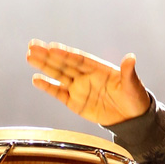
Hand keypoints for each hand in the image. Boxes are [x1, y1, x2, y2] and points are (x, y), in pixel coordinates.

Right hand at [26, 39, 150, 124]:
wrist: (131, 118)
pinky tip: (36, 79)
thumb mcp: (133, 85)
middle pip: (64, 64)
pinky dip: (48, 87)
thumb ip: (128, 72)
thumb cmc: (135, 98)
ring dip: (44, 66)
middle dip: (48, 55)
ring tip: (29, 56)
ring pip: (58, 75)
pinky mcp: (75, 102)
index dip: (65, 53)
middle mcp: (86, 76)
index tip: (51, 47)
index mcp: (99, 69)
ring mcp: (79, 88)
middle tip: (32, 45)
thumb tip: (131, 57)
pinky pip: (59, 93)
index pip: (79, 59)